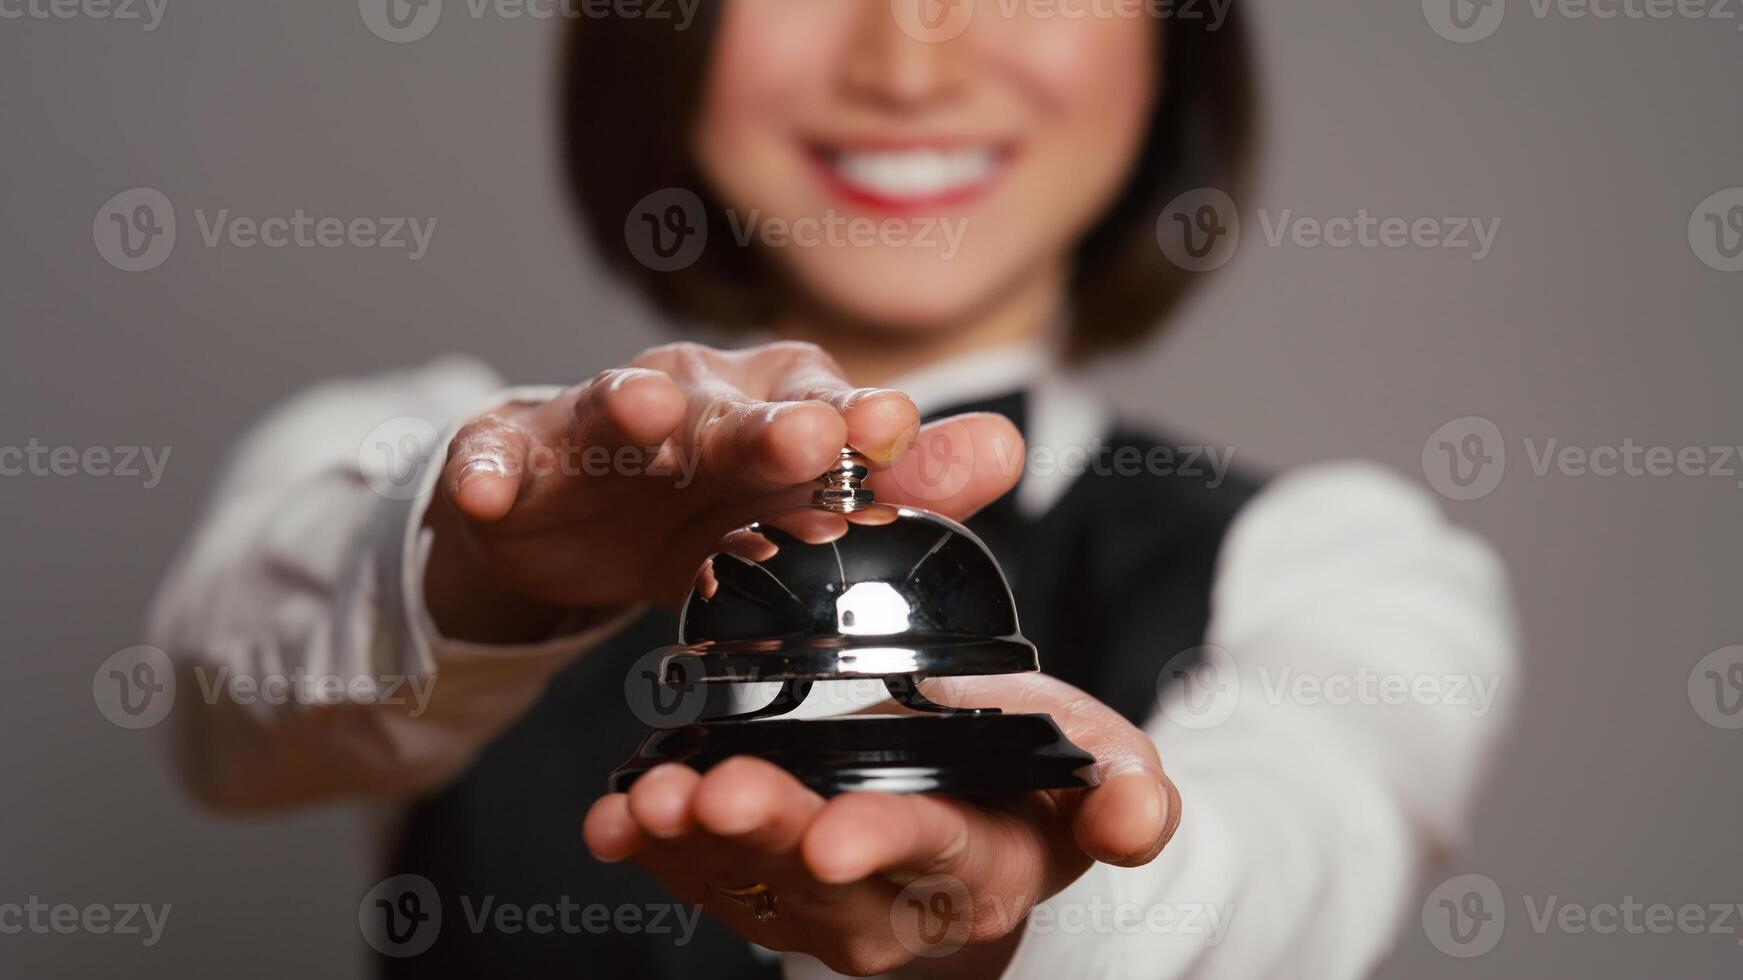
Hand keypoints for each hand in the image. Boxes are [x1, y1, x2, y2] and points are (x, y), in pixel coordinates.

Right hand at [421, 341, 1022, 642]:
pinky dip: (488, 472)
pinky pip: (496, 462)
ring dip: (630, 407)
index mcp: (770, 406)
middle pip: (732, 407)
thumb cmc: (707, 504)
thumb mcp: (801, 508)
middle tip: (810, 434)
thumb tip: (1009, 447)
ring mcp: (595, 425)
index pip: (824, 404)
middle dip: (767, 421)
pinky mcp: (514, 460)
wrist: (575, 524)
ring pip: (614, 408)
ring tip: (644, 414)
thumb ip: (905, 486)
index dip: (859, 420)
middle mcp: (692, 399)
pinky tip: (485, 489)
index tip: (894, 429)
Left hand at [582, 673, 1180, 977]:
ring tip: (648, 799)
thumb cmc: (1033, 781)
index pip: (933, 853)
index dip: (883, 844)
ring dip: (690, 842)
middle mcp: (893, 900)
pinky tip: (613, 818)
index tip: (832, 834)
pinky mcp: (759, 882)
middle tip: (720, 793)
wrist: (972, 815)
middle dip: (767, 836)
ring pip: (748, 880)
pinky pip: (700, 873)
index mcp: (980, 864)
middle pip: (822, 876)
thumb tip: (1133, 820)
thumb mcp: (1102, 771)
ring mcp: (816, 898)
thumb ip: (1122, 794)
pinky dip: (651, 845)